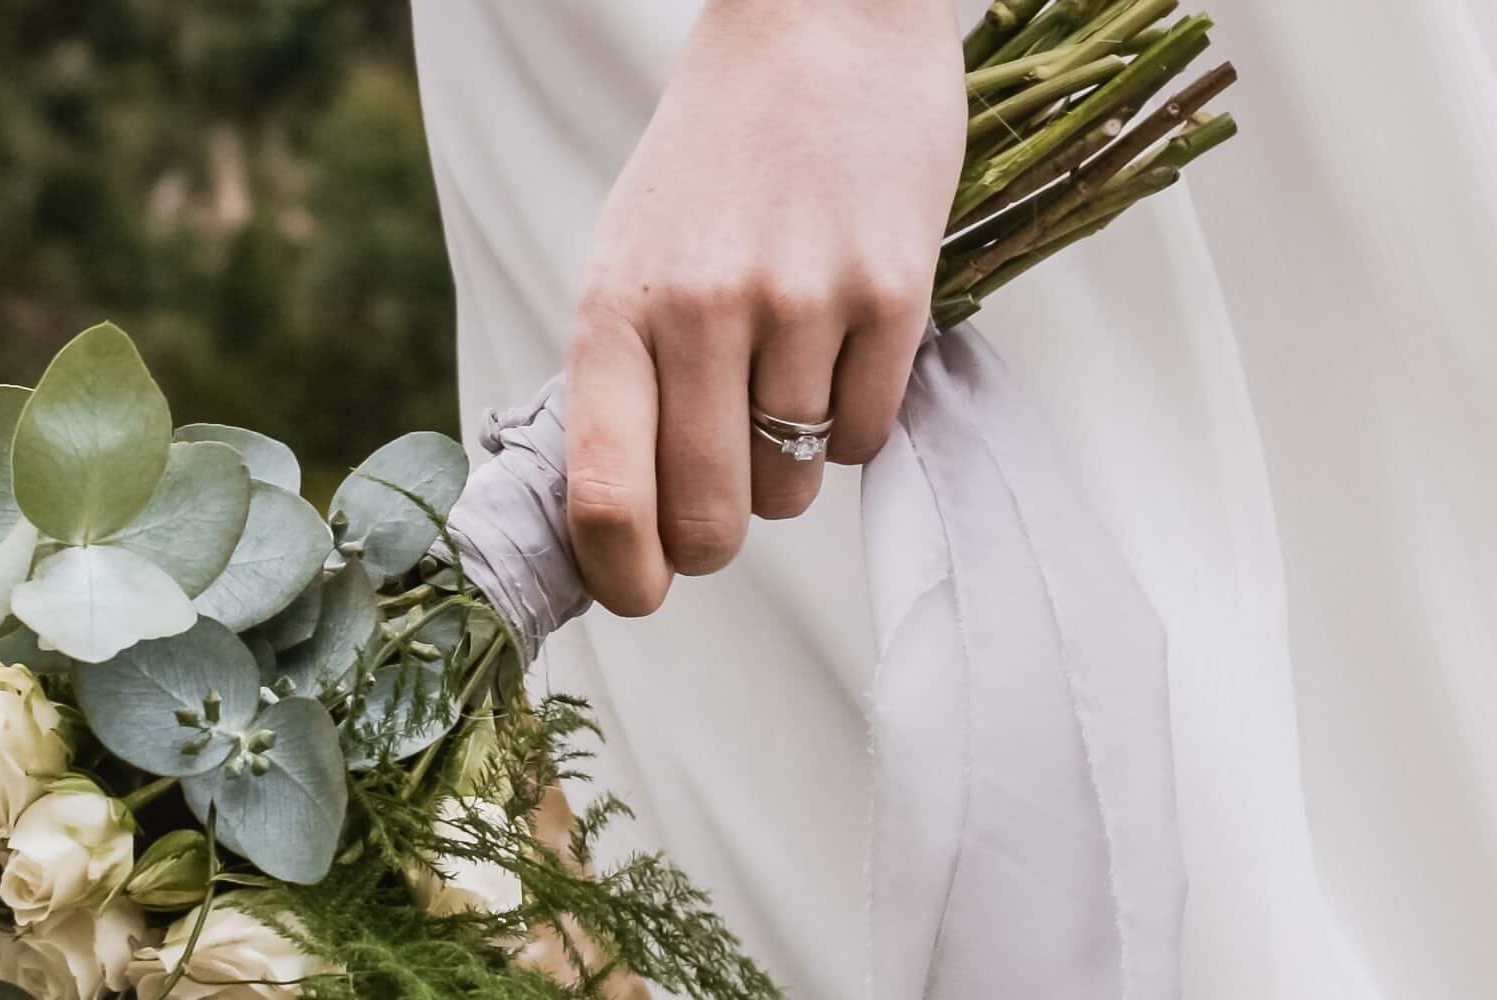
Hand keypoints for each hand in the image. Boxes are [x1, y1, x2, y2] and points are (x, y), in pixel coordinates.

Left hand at [567, 0, 963, 616]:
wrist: (819, 26)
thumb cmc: (716, 156)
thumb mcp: (630, 252)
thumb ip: (621, 374)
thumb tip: (619, 516)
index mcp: (615, 305)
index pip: (603, 490)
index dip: (620, 574)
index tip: (640, 594)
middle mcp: (701, 310)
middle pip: (710, 516)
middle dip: (715, 540)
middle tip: (722, 513)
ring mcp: (801, 302)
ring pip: (794, 486)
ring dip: (788, 471)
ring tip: (784, 383)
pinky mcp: (893, 291)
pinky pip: (868, 435)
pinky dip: (853, 425)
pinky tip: (841, 353)